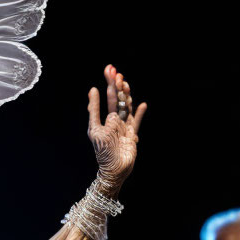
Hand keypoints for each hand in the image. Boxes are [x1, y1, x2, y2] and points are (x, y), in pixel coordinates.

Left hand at [87, 64, 146, 186]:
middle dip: (117, 86)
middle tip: (115, 71)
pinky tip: (143, 104)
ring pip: (128, 106)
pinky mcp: (133, 134)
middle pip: (119, 100)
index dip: (108, 84)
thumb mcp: (96, 130)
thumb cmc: (103, 151)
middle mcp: (115, 121)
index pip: (108, 98)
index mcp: (105, 120)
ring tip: (124, 82)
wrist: (115, 169)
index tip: (108, 70)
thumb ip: (97, 113)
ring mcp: (125, 127)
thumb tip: (96, 92)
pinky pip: (137, 121)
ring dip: (127, 94)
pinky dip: (140, 113)